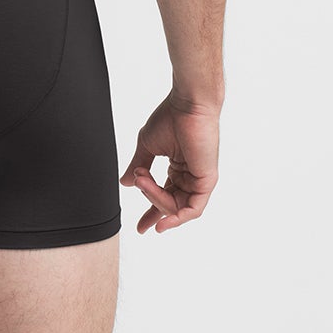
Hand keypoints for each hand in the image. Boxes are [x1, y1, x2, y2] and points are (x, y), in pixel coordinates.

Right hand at [121, 94, 218, 233]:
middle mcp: (190, 177)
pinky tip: (163, 220)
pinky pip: (192, 209)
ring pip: (177, 207)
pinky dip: (177, 217)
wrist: (187, 105)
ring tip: (143, 180)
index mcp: (178, 169)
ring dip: (156, 199)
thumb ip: (137, 166)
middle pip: (170, 205)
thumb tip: (125, 182)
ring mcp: (199, 179)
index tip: (139, 227)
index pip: (165, 198)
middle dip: (151, 204)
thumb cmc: (171, 117)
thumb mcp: (147, 146)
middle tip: (137, 184)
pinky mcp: (207, 181)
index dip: (151, 214)